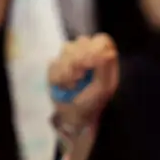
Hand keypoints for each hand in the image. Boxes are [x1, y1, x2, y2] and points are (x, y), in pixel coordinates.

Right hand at [49, 34, 119, 159]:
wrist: (73, 119)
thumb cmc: (93, 104)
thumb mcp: (104, 87)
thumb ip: (104, 66)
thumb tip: (106, 51)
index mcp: (105, 58)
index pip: (101, 40)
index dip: (94, 48)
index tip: (88, 63)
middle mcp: (89, 54)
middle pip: (81, 42)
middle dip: (77, 62)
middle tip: (79, 79)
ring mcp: (72, 58)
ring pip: (65, 50)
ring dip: (67, 71)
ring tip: (71, 86)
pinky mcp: (56, 66)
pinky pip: (53, 63)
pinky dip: (58, 77)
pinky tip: (63, 87)